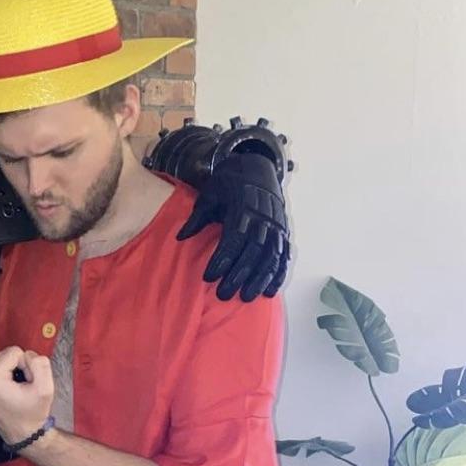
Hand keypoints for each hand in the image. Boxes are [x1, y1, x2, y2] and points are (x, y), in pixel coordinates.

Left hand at [0, 347, 53, 446]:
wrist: (22, 435)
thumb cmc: (32, 414)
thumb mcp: (45, 388)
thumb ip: (40, 364)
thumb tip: (29, 355)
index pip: (15, 351)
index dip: (27, 365)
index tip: (27, 383)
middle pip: (5, 354)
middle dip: (18, 367)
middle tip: (22, 387)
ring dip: (11, 371)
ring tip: (15, 389)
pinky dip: (3, 376)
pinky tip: (7, 391)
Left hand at [176, 153, 289, 301]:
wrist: (258, 168)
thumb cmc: (229, 184)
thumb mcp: (209, 194)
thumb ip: (197, 217)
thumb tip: (180, 237)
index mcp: (244, 208)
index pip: (233, 239)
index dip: (222, 259)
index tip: (208, 277)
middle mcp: (264, 219)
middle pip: (253, 252)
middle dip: (238, 275)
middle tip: (222, 295)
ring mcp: (277, 227)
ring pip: (270, 257)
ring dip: (259, 280)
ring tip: (245, 298)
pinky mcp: (284, 233)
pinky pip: (284, 256)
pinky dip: (278, 275)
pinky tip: (270, 292)